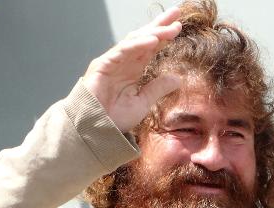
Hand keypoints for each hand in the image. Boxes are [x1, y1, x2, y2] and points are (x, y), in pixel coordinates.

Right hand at [83, 7, 182, 131]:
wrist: (94, 130)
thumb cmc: (114, 118)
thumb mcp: (143, 103)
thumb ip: (158, 89)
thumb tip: (177, 79)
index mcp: (133, 69)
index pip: (151, 47)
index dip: (165, 36)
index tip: (179, 26)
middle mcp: (124, 62)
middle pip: (144, 37)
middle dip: (160, 24)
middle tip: (177, 12)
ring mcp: (113, 62)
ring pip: (135, 41)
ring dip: (153, 32)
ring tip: (171, 27)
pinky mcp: (103, 66)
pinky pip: (122, 51)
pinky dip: (137, 45)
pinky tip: (153, 40)